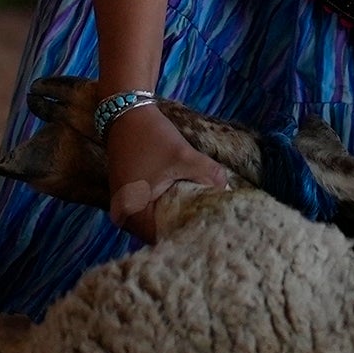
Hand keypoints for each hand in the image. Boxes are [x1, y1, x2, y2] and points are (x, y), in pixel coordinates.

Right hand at [104, 101, 224, 233]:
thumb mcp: (183, 156)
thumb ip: (208, 175)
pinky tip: (189, 203)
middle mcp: (126, 217)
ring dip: (177, 217)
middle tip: (212, 226)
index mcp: (134, 214)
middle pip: (160, 234)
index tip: (210, 234)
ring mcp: (127, 207)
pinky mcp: (131, 197)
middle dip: (184, 229)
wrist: (126, 113)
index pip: (163, 240)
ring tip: (204, 215)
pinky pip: (152, 211)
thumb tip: (227, 192)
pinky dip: (169, 208)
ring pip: (156, 222)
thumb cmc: (151, 137)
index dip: (187, 237)